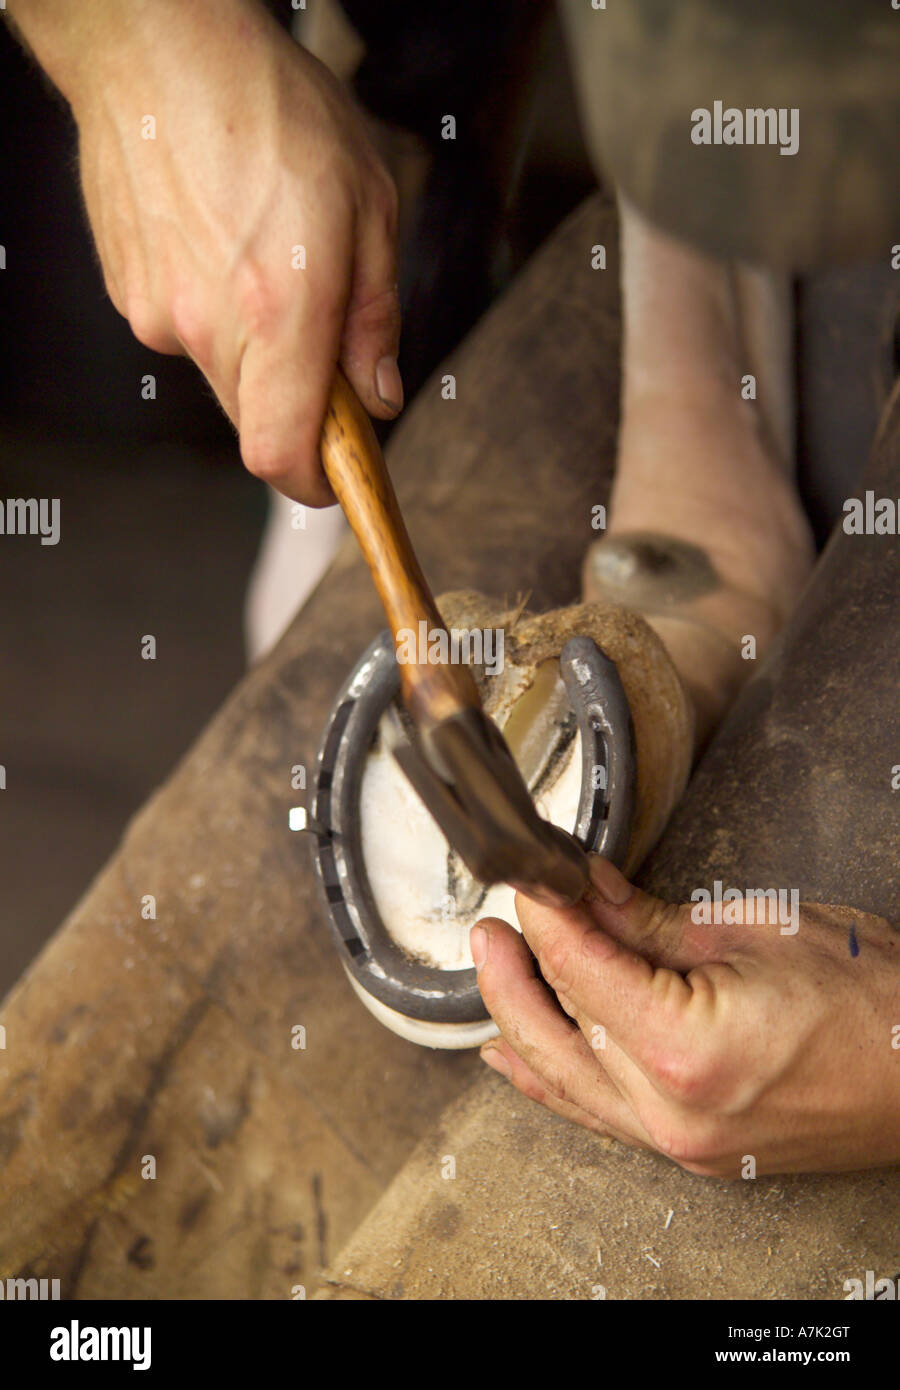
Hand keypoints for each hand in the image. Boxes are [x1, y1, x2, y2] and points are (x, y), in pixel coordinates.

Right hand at [26, 0, 400, 504]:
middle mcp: (211, 326)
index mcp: (281, 311)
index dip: (314, 485)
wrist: (155, 45)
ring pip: (223, 378)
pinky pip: (185, 334)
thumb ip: (375, 318)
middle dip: (299, 408)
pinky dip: (216, 313)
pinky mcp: (129, 295)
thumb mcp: (368, 205)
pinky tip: (224, 245)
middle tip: (326, 347)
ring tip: (269, 262)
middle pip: (258, 424)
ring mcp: (160, 314)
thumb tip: (379, 394)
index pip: (282, 455)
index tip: (337, 480)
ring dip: (258, 352)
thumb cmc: (266, 106)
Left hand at [471, 857, 899, 1175]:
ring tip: (495, 967)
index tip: (529, 881)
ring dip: (519, 1019)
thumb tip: (588, 894)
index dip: (545, 917)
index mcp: (685, 1048)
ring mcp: (680, 1141)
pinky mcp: (692, 1150)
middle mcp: (671, 1110)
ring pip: (565, 1080)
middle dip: (515, 969)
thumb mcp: (756, 929)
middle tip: (493, 923)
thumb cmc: (875, 1001)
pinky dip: (550, 1079)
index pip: (580, 970)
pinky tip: (514, 1055)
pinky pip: (597, 1114)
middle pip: (559, 1027)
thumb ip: (651, 919)